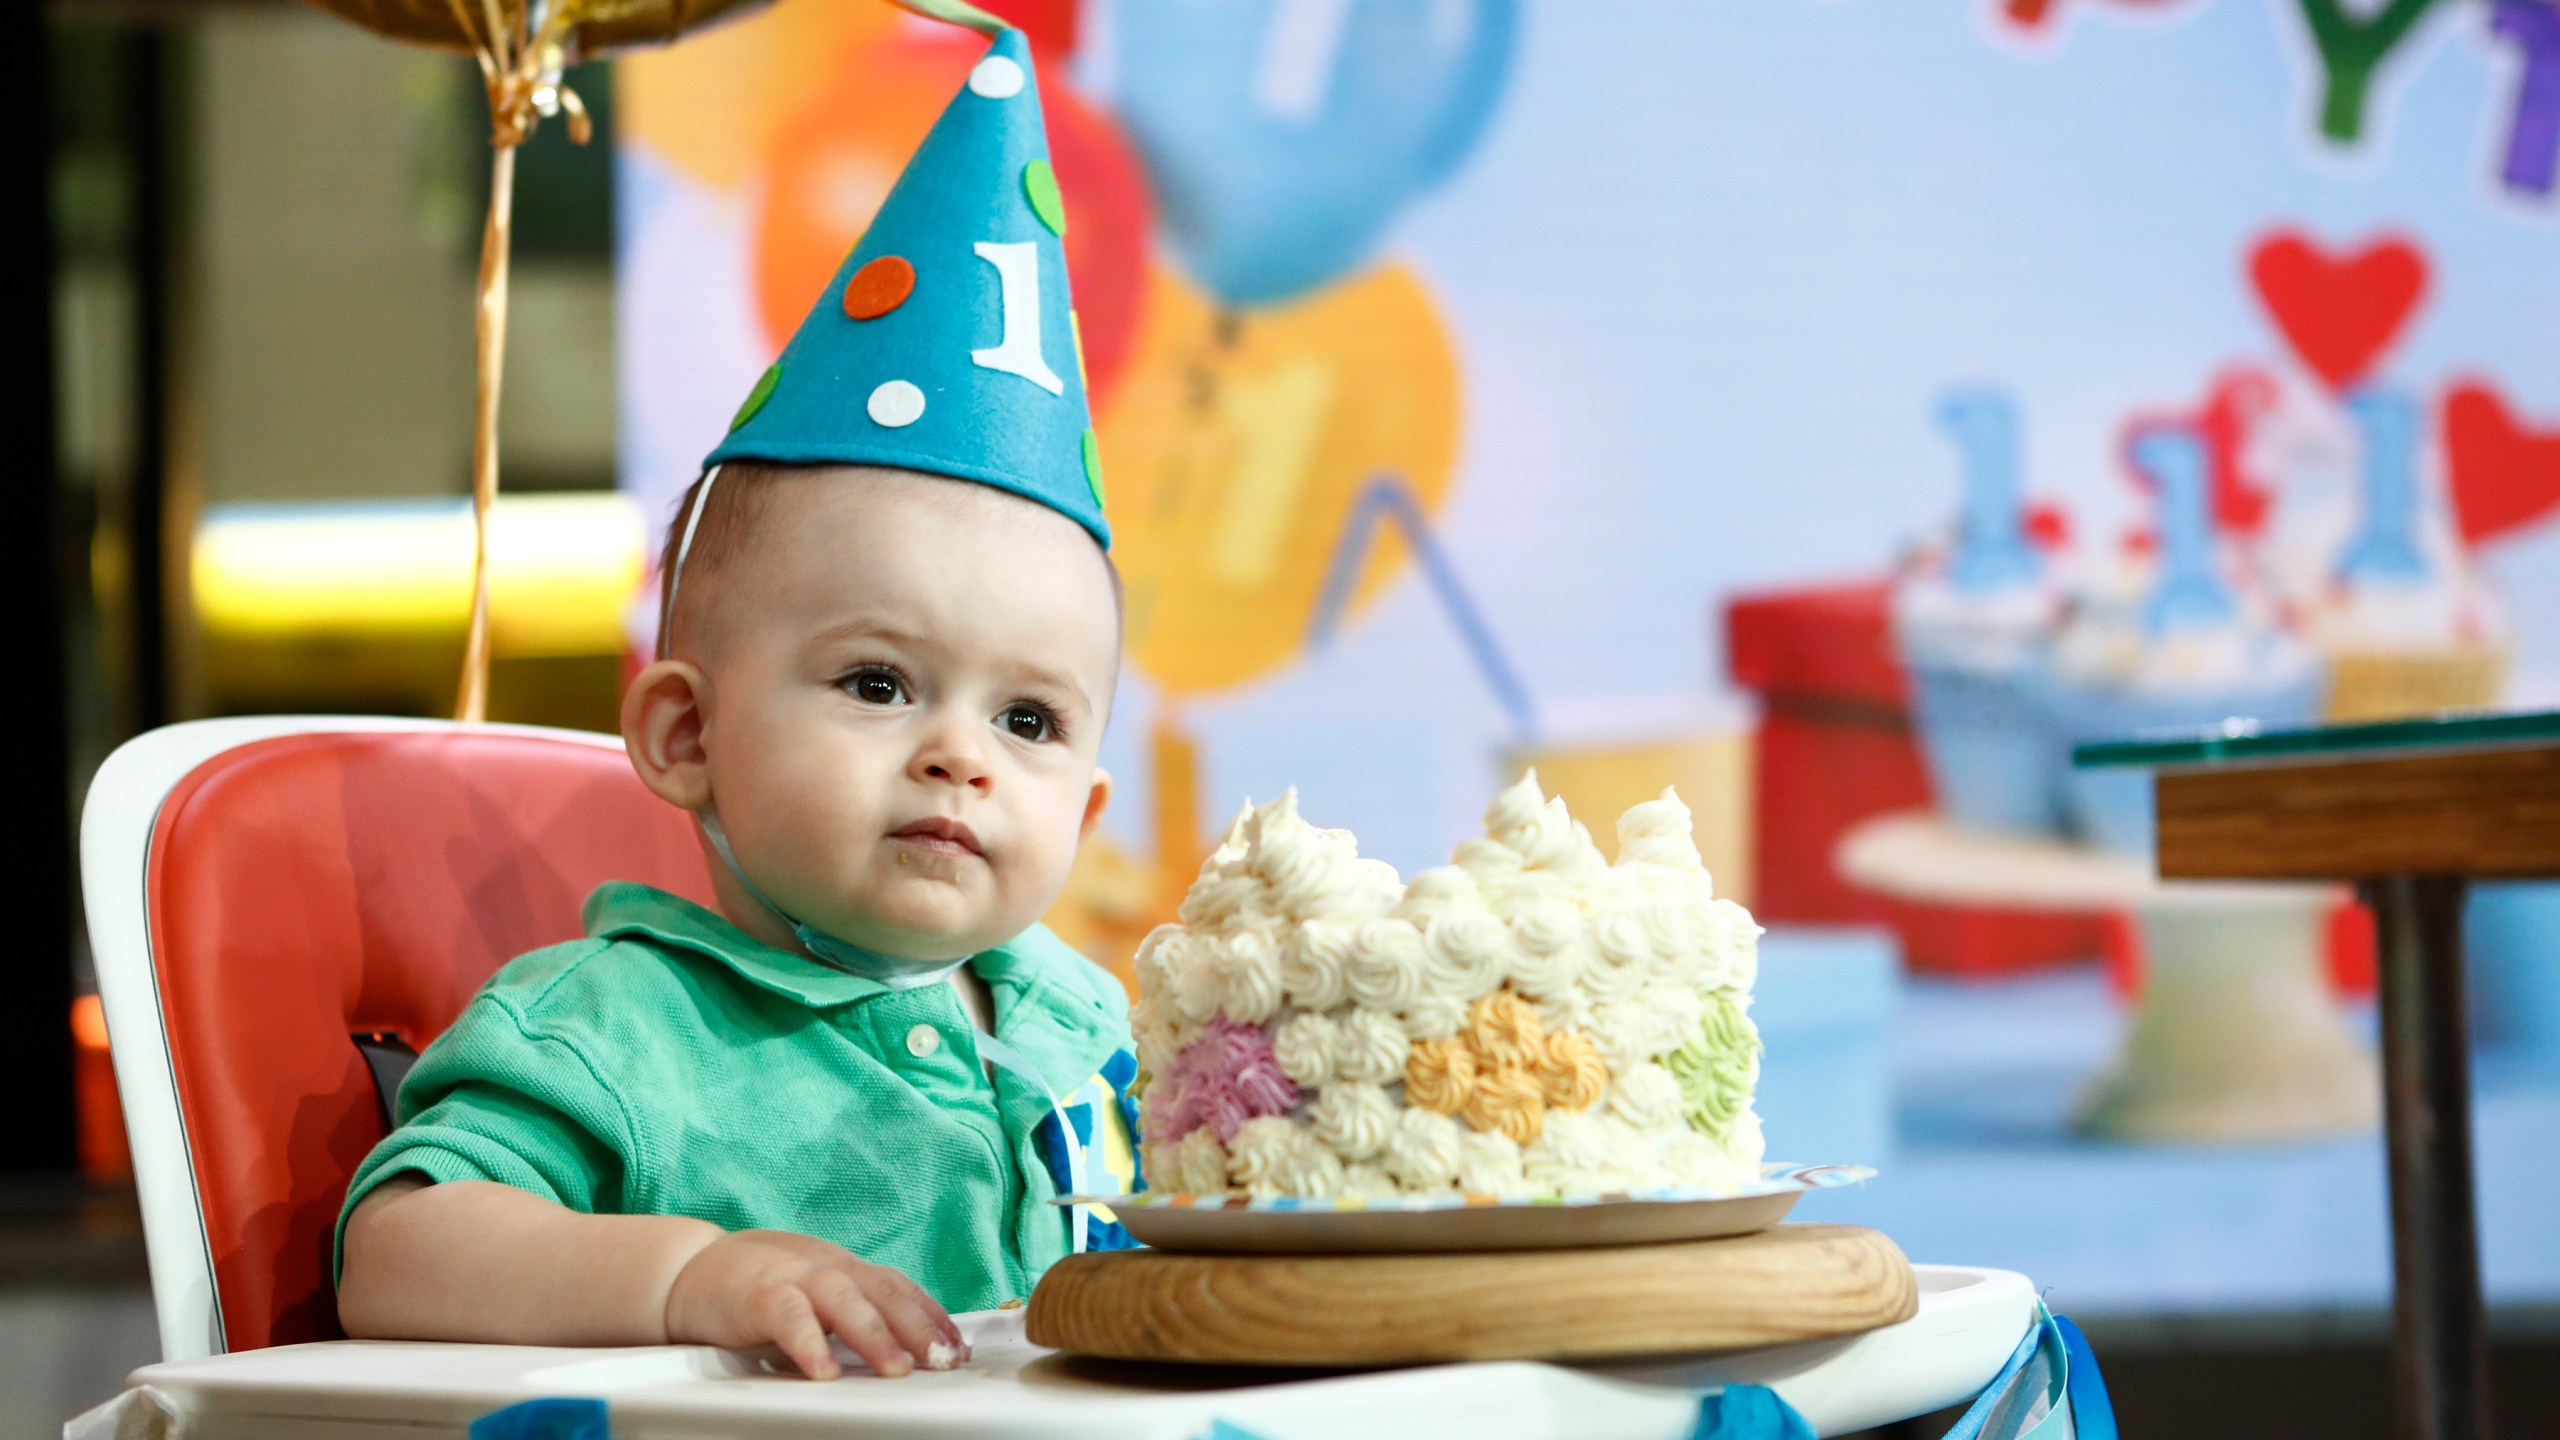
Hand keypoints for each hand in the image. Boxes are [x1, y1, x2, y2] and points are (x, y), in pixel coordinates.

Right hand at [662, 1229, 965, 1378]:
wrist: (691, 1269)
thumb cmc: (760, 1284)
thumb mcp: (817, 1290)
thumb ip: (855, 1309)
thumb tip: (908, 1346)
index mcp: (847, 1269)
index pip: (901, 1289)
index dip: (933, 1317)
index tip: (958, 1348)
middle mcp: (828, 1268)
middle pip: (885, 1293)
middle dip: (920, 1327)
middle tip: (945, 1360)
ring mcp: (794, 1278)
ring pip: (844, 1301)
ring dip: (875, 1336)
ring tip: (897, 1370)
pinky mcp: (757, 1296)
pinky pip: (788, 1317)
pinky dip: (809, 1343)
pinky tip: (824, 1372)